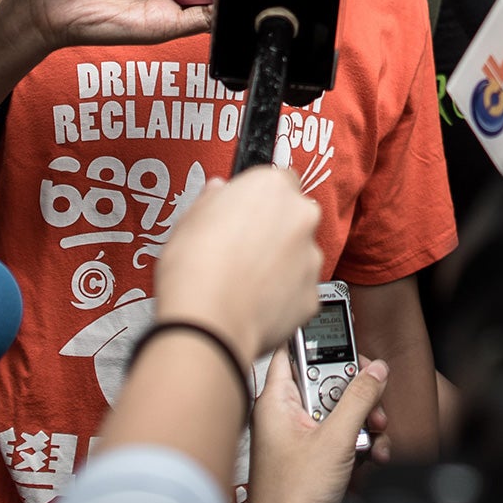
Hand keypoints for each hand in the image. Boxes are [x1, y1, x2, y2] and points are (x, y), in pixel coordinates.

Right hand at [152, 168, 320, 360]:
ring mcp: (311, 257)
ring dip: (280, 262)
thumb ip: (212, 199)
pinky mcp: (312, 295)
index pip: (278, 179)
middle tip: (242, 248)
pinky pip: (299, 289)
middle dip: (274, 229)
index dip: (259, 198)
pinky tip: (254, 302)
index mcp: (271, 187)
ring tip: (245, 280)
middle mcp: (300, 217)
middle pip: (294, 215)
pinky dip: (283, 295)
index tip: (246, 212)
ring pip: (299, 254)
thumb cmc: (195, 269)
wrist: (209, 323)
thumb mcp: (190, 219)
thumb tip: (217, 192)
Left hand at [238, 347, 388, 502]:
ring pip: (341, 410)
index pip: (293, 350)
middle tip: (370, 403)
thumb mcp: (334, 441)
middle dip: (357, 392)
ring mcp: (300, 438)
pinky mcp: (314, 459)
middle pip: (329, 380)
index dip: (319, 337)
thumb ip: (358, 399)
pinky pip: (343, 437)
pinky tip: (371, 456)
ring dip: (364, 423)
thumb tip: (376, 370)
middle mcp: (286, 415)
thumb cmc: (288, 502)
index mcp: (277, 401)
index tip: (344, 327)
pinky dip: (361, 445)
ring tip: (372, 437)